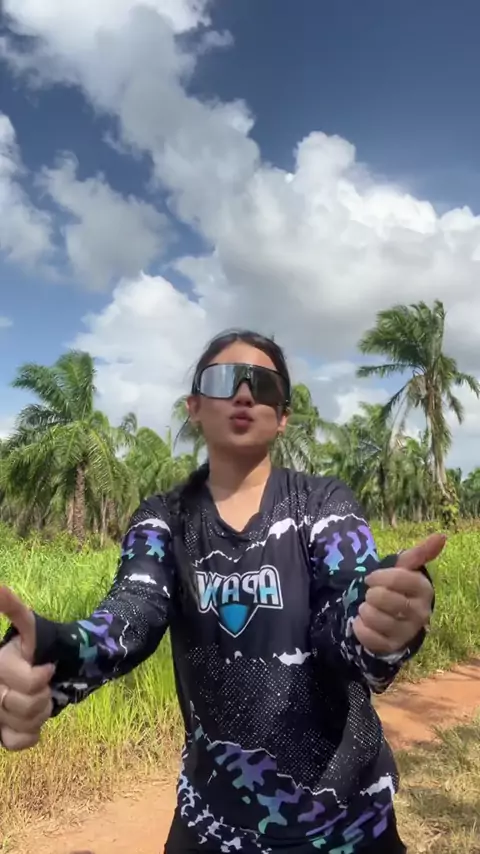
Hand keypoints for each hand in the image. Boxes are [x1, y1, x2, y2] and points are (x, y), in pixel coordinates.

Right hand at [0, 587, 53, 750]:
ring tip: (40, 700)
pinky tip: (32, 721)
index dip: (39, 678)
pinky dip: (31, 734)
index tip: (48, 668)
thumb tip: (0, 589)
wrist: (40, 672)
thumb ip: (13, 609)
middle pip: (26, 705)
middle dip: (43, 695)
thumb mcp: (27, 626)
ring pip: (23, 723)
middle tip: (46, 685)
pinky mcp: (1, 733)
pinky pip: (16, 743)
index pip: (28, 682)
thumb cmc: (32, 650)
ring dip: (40, 713)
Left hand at [352, 533, 444, 656]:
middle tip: (372, 595)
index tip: (371, 578)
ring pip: (375, 617)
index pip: (398, 578)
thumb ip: (420, 553)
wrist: (394, 618)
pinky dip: (359, 627)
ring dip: (364, 610)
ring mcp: (406, 631)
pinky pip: (368, 636)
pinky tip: (363, 622)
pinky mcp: (392, 646)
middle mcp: (420, 612)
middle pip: (384, 598)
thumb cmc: (398, 588)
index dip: (378, 576)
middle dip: (371, 594)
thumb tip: (441, 536)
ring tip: (368, 608)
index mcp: (423, 590)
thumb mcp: (405, 569)